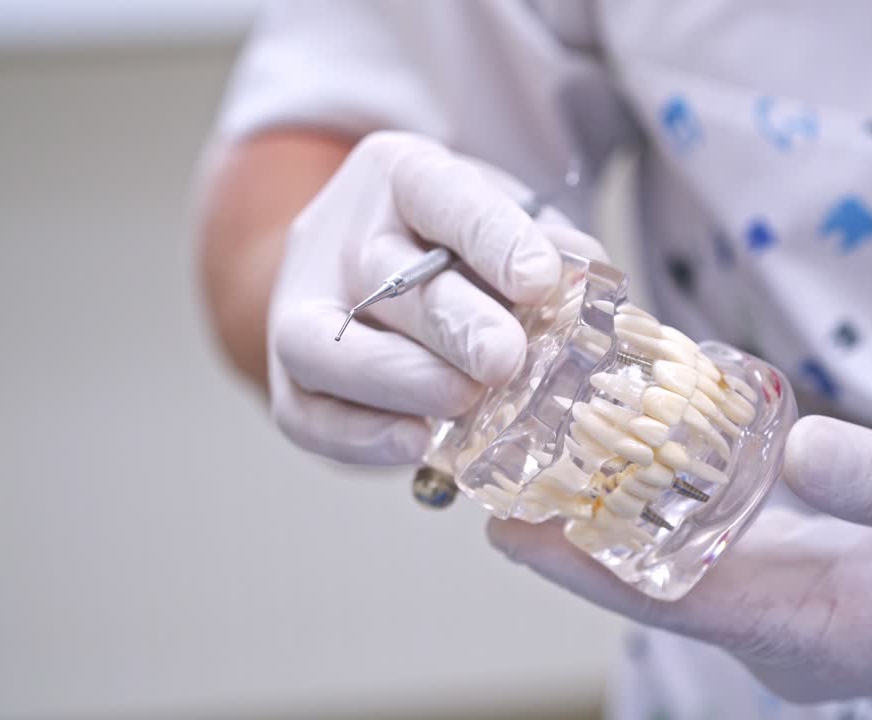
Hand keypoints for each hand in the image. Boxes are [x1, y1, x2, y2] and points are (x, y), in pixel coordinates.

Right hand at [269, 131, 603, 463]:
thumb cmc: (460, 247)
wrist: (376, 274)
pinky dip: (360, 438)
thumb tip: (584, 275)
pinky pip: (306, 416)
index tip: (540, 281)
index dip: (491, 239)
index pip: (440, 194)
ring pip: (325, 345)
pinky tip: (415, 445)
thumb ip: (549, 246)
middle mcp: (340, 234)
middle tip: (504, 360)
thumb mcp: (510, 220)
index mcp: (399, 175)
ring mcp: (300, 307)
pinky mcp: (288, 380)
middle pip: (382, 275)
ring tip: (464, 402)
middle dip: (451, 324)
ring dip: (401, 380)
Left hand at [489, 415, 871, 701]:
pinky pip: (720, 558)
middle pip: (657, 587)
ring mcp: (793, 618)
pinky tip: (644, 470)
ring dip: (620, 527)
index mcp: (812, 626)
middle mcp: (784, 633)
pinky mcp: (806, 592)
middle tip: (507, 479)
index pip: (669, 598)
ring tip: (554, 467)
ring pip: (682, 573)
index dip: (583, 564)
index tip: (508, 528)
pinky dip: (675, 519)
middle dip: (580, 541)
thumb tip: (795, 443)